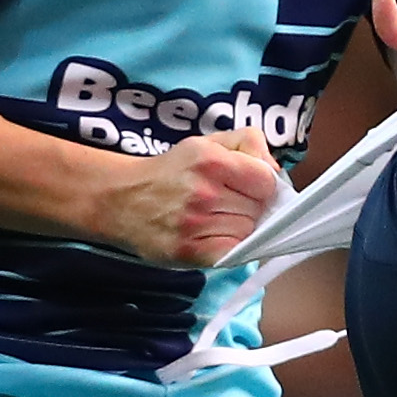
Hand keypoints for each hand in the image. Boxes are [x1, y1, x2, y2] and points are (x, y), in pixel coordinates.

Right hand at [91, 126, 284, 266]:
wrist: (121, 199)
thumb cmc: (172, 172)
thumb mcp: (207, 143)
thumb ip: (248, 143)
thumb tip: (276, 172)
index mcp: (210, 159)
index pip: (266, 181)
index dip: (263, 185)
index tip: (249, 187)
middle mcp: (203, 191)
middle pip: (258, 209)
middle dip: (250, 208)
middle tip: (227, 204)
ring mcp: (195, 224)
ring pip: (248, 232)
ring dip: (239, 229)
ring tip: (215, 220)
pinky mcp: (189, 251)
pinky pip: (233, 254)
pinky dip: (230, 247)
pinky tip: (215, 237)